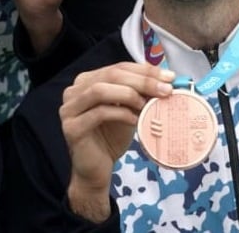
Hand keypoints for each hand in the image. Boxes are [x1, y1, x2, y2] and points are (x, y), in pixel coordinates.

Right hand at [60, 62, 174, 221]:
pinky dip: (120, 114)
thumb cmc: (111, 138)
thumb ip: (140, 94)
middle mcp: (74, 91)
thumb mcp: (129, 110)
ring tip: (147, 105)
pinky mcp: (72, 128)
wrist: (96, 170)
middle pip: (111, 75)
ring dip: (129, 94)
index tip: (169, 77)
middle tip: (166, 89)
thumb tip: (167, 80)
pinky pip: (98, 114)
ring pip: (100, 91)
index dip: (145, 70)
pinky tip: (135, 120)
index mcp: (87, 81)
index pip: (118, 67)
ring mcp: (69, 109)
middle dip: (142, 80)